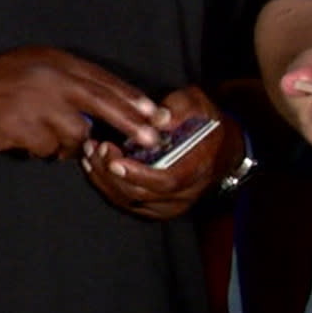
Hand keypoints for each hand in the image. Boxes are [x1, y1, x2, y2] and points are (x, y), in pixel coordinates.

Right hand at [0, 46, 162, 159]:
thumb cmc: (0, 79)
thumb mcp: (38, 65)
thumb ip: (70, 80)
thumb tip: (109, 105)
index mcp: (56, 62)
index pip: (103, 80)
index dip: (130, 98)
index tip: (153, 113)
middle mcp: (49, 79)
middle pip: (102, 103)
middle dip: (130, 122)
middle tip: (151, 137)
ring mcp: (34, 103)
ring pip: (74, 133)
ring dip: (67, 143)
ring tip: (46, 135)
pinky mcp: (19, 127)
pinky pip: (46, 148)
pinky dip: (41, 149)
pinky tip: (24, 137)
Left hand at [82, 86, 236, 219]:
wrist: (222, 149)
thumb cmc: (206, 124)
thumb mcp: (199, 104)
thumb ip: (180, 107)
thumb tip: (158, 118)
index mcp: (198, 167)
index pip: (166, 180)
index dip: (138, 174)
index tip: (114, 159)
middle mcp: (185, 193)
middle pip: (142, 195)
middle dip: (111, 174)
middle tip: (94, 148)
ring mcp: (171, 204)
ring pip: (131, 202)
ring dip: (104, 180)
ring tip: (89, 154)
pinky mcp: (158, 207)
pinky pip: (128, 204)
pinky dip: (108, 187)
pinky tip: (95, 167)